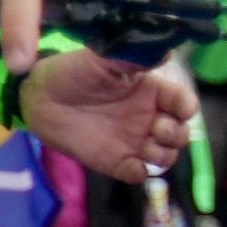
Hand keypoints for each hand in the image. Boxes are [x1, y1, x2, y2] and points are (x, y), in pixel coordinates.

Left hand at [15, 47, 192, 187]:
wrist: (40, 97)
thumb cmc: (74, 73)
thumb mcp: (104, 58)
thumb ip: (134, 57)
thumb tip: (166, 52)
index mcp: (152, 93)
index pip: (183, 103)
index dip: (187, 107)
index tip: (181, 109)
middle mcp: (149, 118)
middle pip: (181, 134)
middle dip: (177, 134)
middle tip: (158, 129)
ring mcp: (134, 142)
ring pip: (166, 156)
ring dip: (164, 155)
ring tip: (147, 148)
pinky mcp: (116, 161)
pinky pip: (139, 174)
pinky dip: (141, 173)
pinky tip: (132, 164)